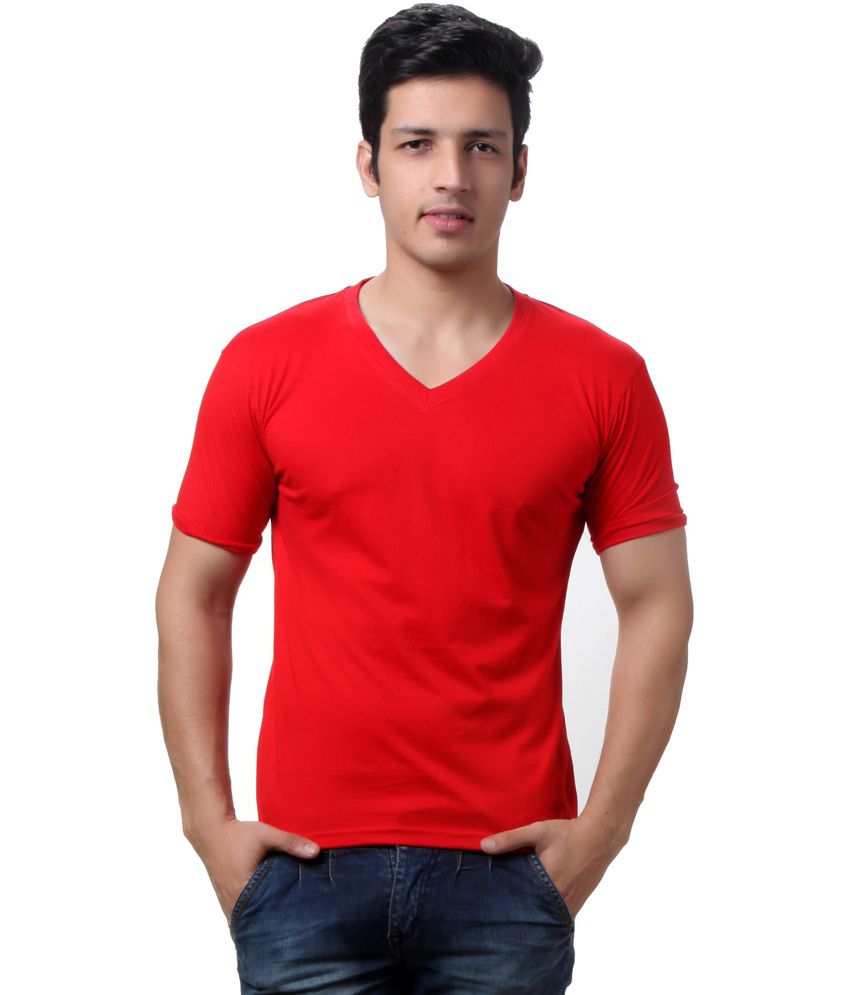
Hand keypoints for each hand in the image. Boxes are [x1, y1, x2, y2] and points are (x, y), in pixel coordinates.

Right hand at [187, 817, 320, 921]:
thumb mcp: (266, 835)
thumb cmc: (239, 834)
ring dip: (264, 920)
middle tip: (297, 924)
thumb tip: (317, 852)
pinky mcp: (227, 902)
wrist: (213, 833)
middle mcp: (233, 903)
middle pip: (258, 922)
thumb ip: (291, 842)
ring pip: (249, 921)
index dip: (283, 920)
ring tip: (286, 921)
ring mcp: (228, 905)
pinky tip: (269, 912)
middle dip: (276, 924)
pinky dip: (255, 915)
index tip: (300, 921)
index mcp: (242, 890)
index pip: (266, 916)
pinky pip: (243, 916)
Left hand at [480, 815, 624, 918]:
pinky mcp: (578, 903)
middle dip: (519, 911)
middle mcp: (561, 898)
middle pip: (533, 912)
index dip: (506, 905)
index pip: (521, 902)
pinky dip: (547, 910)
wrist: (600, 837)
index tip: (493, 904)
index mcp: (549, 883)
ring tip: (517, 907)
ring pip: (546, 915)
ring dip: (534, 912)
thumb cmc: (567, 834)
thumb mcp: (537, 832)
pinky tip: (537, 901)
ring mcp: (572, 903)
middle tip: (502, 909)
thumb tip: (483, 846)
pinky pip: (558, 913)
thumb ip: (510, 839)